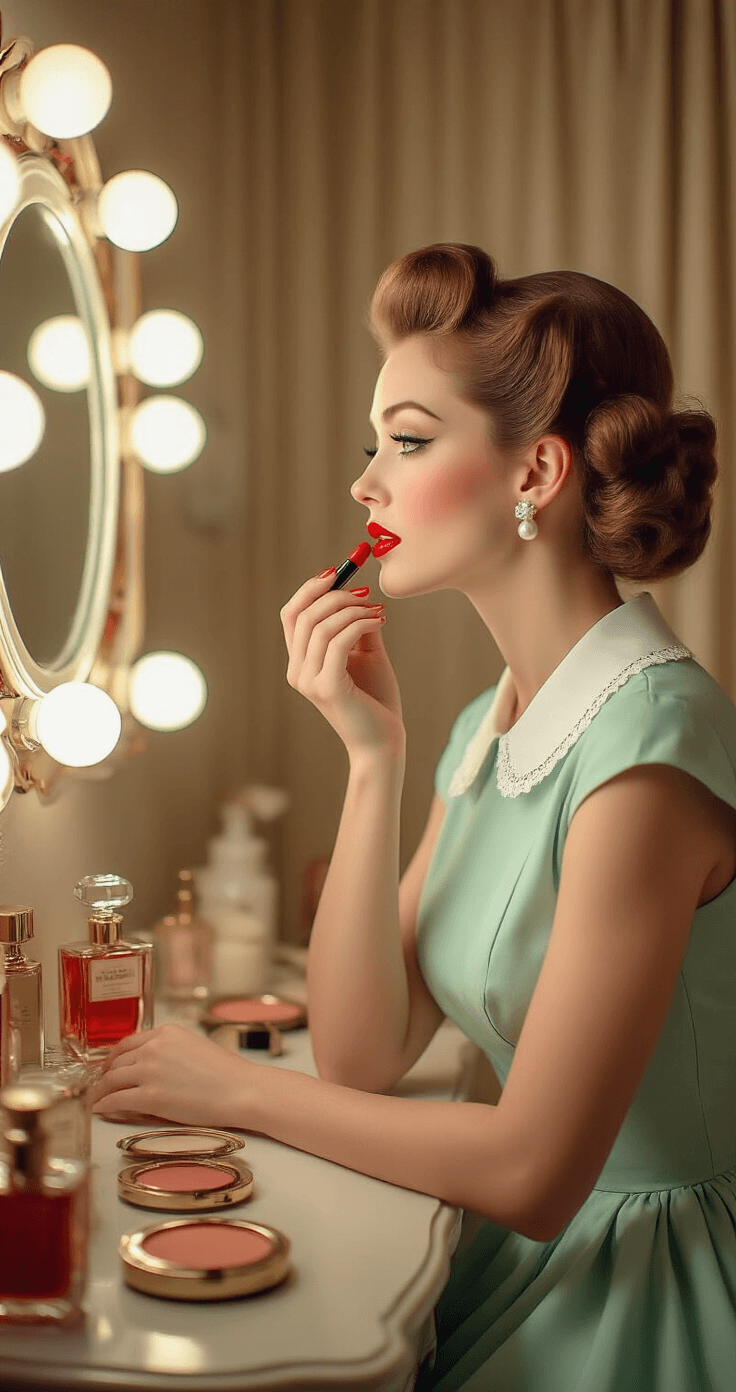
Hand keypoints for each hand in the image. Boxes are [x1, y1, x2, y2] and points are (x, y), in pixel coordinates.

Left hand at [89, 1023, 261, 1128]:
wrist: (241, 1090)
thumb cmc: (226, 1073)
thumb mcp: (194, 1047)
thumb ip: (169, 1051)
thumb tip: (149, 1066)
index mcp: (166, 1032)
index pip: (128, 1043)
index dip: (113, 1058)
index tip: (108, 1067)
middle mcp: (154, 1047)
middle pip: (117, 1062)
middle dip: (105, 1076)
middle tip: (99, 1087)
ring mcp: (150, 1071)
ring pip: (112, 1080)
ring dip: (100, 1091)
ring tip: (95, 1100)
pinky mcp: (150, 1096)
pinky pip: (116, 1100)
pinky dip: (103, 1105)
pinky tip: (99, 1111)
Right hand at [280, 568, 404, 756]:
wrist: (384, 742)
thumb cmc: (376, 700)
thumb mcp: (366, 654)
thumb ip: (357, 625)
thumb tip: (360, 594)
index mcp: (301, 662)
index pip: (292, 614)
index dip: (311, 588)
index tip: (338, 571)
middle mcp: (297, 671)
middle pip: (303, 614)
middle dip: (335, 594)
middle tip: (366, 592)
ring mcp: (309, 681)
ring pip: (321, 625)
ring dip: (352, 609)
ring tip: (377, 611)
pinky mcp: (328, 688)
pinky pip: (338, 641)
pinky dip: (360, 623)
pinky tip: (380, 621)